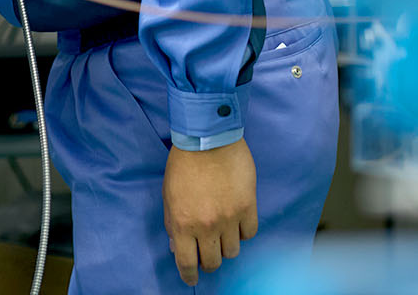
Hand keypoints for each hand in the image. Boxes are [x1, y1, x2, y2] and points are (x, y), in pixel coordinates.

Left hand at [162, 140, 257, 285]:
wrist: (209, 138)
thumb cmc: (184, 163)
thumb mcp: (168, 194)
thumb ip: (171, 223)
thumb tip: (177, 247)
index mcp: (181, 223)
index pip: (187, 263)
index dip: (189, 276)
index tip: (191, 279)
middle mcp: (205, 226)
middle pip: (213, 262)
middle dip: (209, 261)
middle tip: (208, 251)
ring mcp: (229, 219)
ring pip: (232, 252)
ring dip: (226, 246)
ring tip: (222, 232)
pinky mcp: (248, 208)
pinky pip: (249, 234)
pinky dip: (243, 231)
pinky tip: (236, 220)